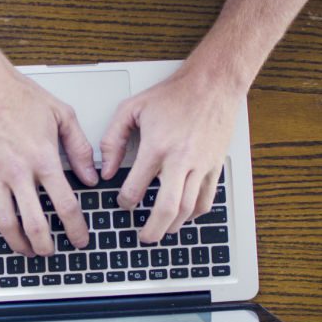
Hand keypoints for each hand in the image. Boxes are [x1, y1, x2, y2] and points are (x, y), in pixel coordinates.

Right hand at [0, 63, 98, 255]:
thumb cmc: (19, 94)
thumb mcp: (62, 115)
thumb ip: (80, 148)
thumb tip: (90, 176)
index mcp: (43, 158)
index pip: (65, 205)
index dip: (76, 229)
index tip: (79, 239)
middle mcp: (17, 171)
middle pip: (35, 223)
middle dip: (46, 245)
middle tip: (52, 251)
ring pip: (4, 222)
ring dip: (17, 242)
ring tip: (27, 249)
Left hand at [100, 65, 244, 242]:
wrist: (213, 83)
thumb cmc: (173, 94)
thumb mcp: (132, 108)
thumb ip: (112, 139)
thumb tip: (105, 168)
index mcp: (156, 146)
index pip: (136, 188)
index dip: (125, 201)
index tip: (123, 202)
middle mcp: (180, 159)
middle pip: (167, 208)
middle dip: (153, 229)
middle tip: (144, 237)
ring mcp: (201, 165)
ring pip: (188, 209)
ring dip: (173, 225)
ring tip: (162, 230)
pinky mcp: (215, 166)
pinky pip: (207, 199)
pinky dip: (195, 214)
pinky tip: (185, 216)